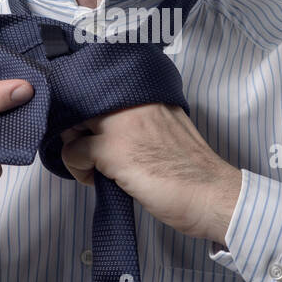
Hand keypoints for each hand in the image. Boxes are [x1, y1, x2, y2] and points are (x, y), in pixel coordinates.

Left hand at [58, 104, 241, 246]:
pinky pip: (72, 152)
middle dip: (79, 128)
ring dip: (76, 149)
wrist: (210, 193)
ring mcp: (120, 123)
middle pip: (82, 104)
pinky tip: (99, 181)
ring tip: (95, 169)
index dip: (92, 111)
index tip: (93, 130)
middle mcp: (133, 101)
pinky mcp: (111, 148)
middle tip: (90, 151)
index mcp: (149, 94)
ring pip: (72, 127)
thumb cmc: (193, 171)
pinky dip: (78, 169)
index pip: (103, 88)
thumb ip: (142, 119)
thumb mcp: (170, 127)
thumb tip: (109, 128)